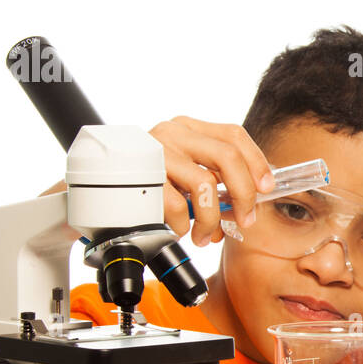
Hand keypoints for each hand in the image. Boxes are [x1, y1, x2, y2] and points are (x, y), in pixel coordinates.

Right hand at [147, 117, 275, 246]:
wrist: (95, 188)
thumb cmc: (147, 182)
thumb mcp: (182, 169)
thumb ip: (213, 177)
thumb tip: (251, 200)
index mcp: (187, 128)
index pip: (233, 135)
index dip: (257, 162)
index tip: (266, 188)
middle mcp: (173, 134)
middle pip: (227, 156)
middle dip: (244, 194)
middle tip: (245, 219)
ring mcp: (156, 154)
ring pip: (205, 184)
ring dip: (212, 218)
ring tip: (206, 235)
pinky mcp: (141, 178)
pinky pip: (177, 206)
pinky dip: (184, 225)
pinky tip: (180, 230)